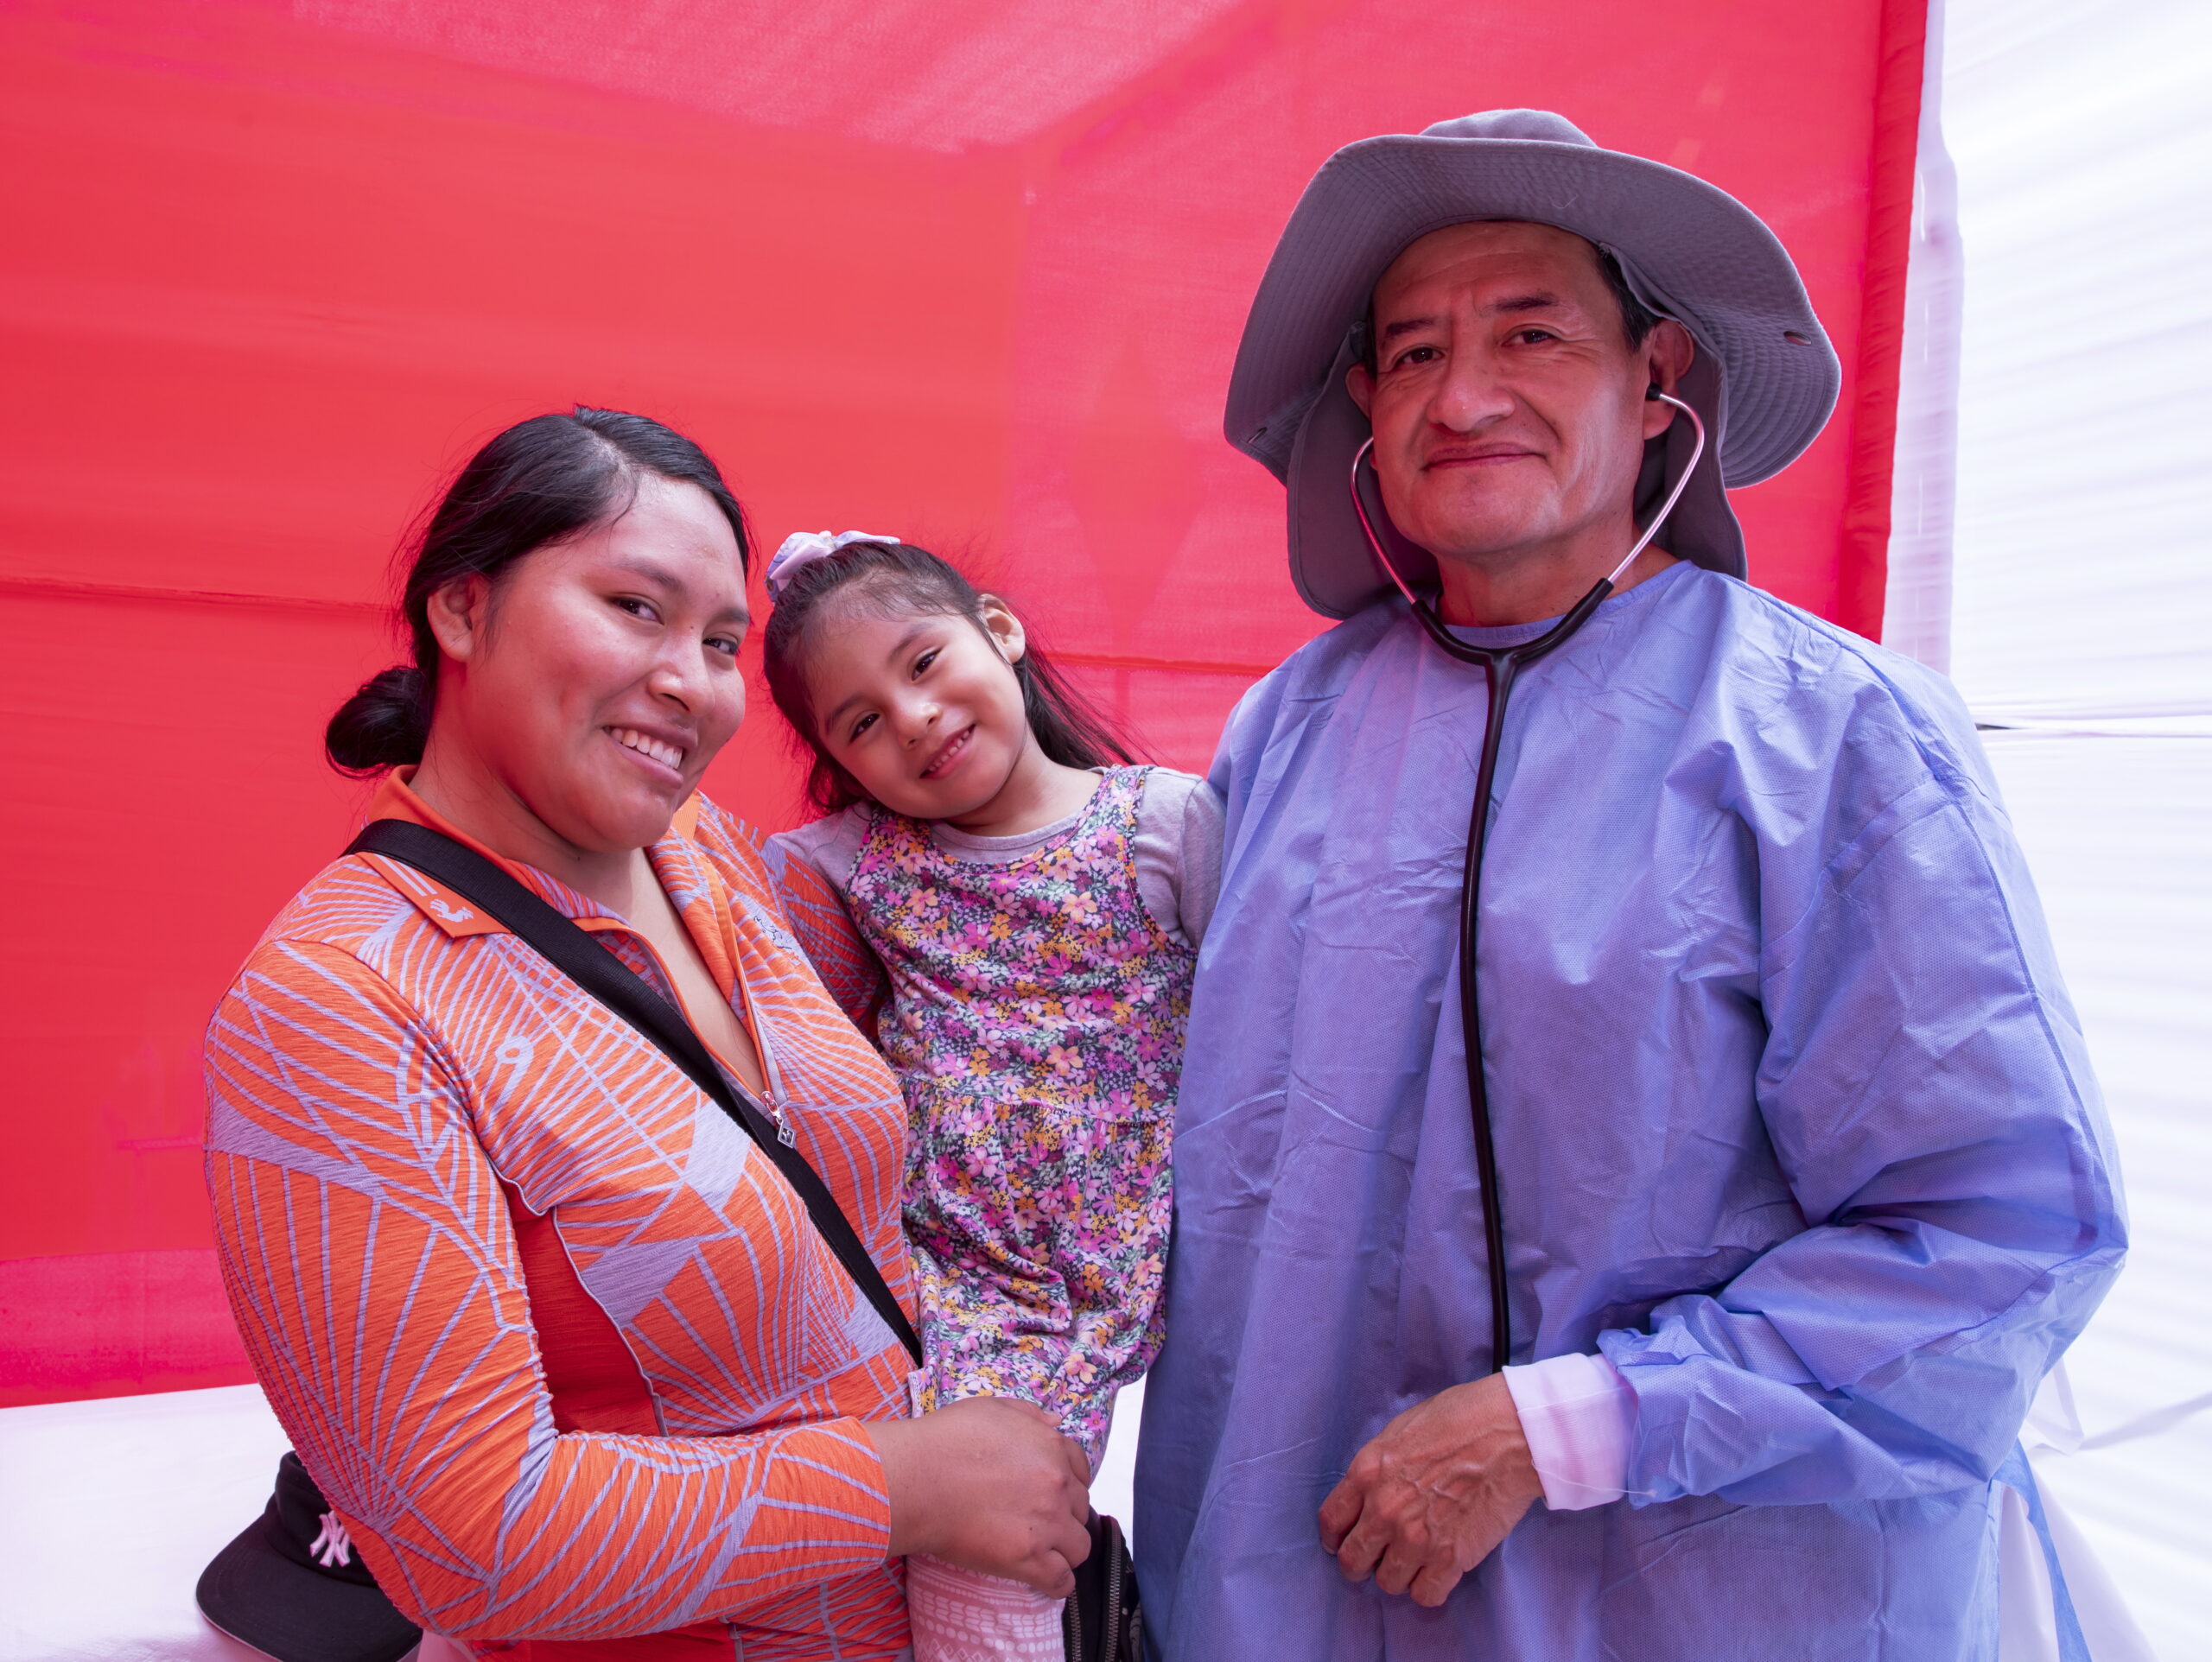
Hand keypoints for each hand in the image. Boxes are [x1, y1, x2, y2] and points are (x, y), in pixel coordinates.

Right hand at [865, 1396, 1091, 1596]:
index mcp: (1051, 1447)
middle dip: (1063, 1515)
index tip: (1051, 1494)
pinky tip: (1042, 1579)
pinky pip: (1062, 1580)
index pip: (1080, 1470)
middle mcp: (1056, 1484)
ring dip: (1063, 1550)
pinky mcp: (1029, 1558)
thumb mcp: (992, 1408)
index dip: (1067, 1484)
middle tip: (1035, 1521)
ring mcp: (1046, 1523)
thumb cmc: (944, 1441)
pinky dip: (1056, 1583)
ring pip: (1079, 1547)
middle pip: (1080, 1509)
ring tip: (1040, 1552)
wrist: (916, 1479)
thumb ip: (1030, 1414)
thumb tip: (1055, 1422)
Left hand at [1316, 1373, 1540, 1607]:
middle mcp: (1384, 1510)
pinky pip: (1426, 1595)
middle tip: (1375, 1559)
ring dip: (1398, 1574)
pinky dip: (1430, 1587)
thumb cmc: (1459, 1419)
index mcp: (1367, 1472)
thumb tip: (1369, 1491)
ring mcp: (1416, 1538)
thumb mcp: (1400, 1430)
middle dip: (1359, 1564)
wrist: (1509, 1433)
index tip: (1340, 1544)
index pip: (1331, 1521)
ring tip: (1414, 1560)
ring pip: (1387, 1583)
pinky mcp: (1451, 1558)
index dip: (1334, 1538)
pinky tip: (1438, 1571)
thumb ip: (1377, 1466)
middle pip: (1352, 1561)